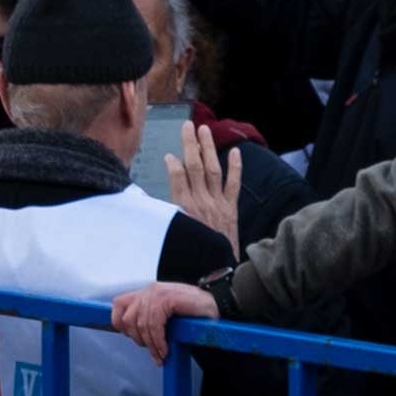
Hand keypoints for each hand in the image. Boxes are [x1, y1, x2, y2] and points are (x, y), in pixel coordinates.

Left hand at [111, 282, 218, 363]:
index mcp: (145, 293)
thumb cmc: (192, 312)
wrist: (215, 305)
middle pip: (128, 319)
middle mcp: (148, 291)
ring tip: (161, 356)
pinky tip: (165, 350)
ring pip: (141, 325)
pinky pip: (154, 325)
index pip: (118, 305)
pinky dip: (158, 341)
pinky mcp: (166, 299)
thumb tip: (136, 337)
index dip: (121, 324)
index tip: (135, 338)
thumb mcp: (166, 314)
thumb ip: (150, 319)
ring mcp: (156, 293)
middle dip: (139, 339)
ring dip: (151, 345)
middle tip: (153, 351)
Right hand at [165, 120, 243, 256]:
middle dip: (190, 144)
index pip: (177, 177)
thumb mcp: (173, 230)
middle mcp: (200, 202)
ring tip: (204, 130)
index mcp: (183, 207)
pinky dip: (236, 168)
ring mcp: (217, 203)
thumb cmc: (191, 251)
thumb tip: (159, 192)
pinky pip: (234, 184)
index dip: (173, 164)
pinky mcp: (231, 208)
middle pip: (194, 167)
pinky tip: (235, 151)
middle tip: (188, 125)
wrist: (216, 270)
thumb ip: (167, 208)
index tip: (169, 155)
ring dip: (208, 148)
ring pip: (213, 170)